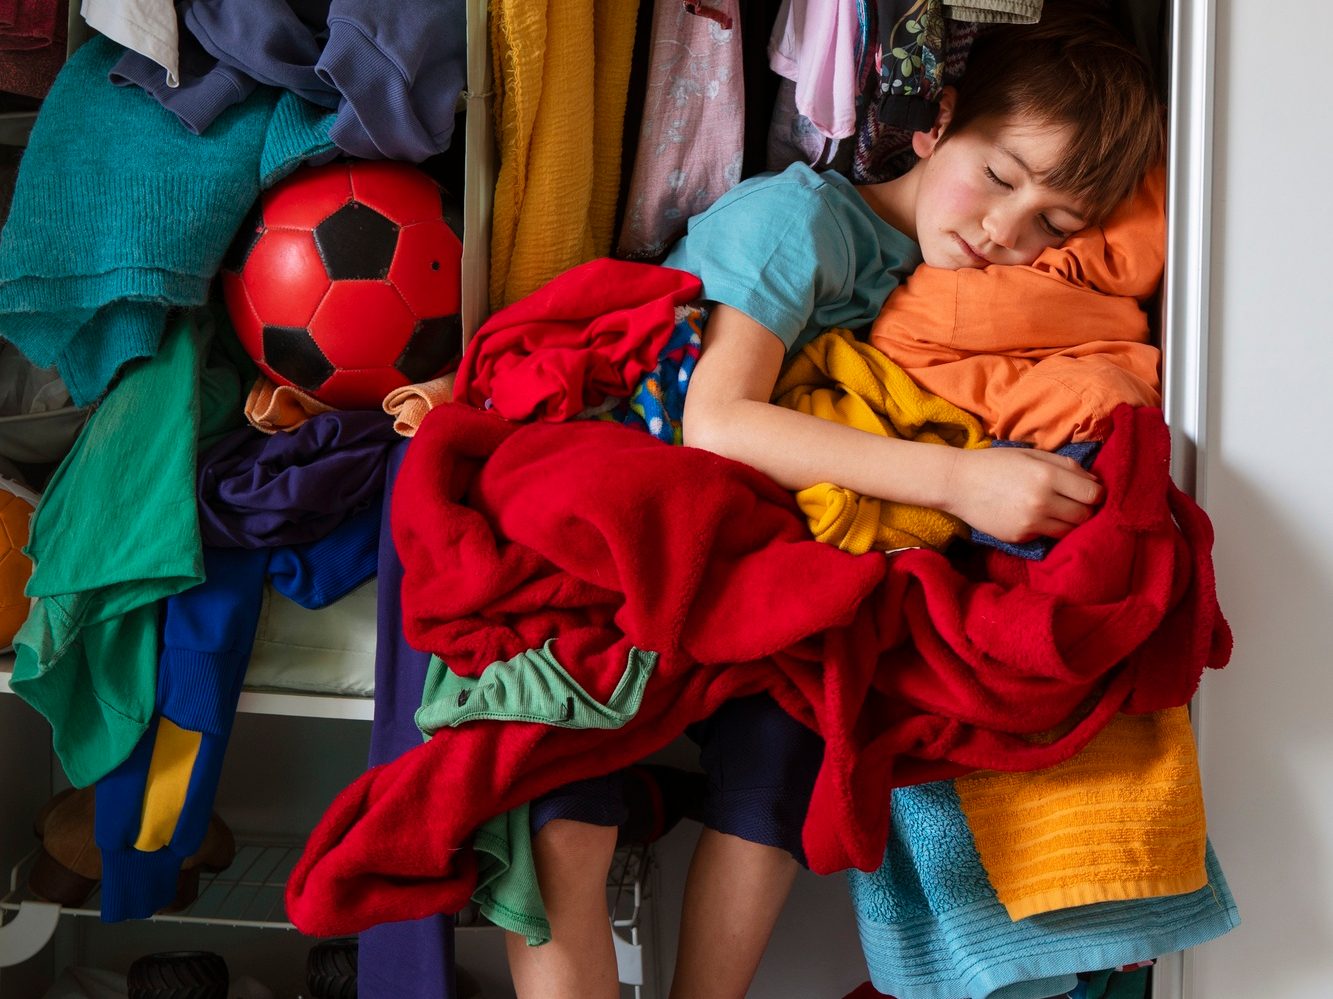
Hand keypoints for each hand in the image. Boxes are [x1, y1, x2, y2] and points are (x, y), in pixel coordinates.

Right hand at [942, 447, 1103, 542]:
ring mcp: (1030, 523)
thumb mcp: (1032, 454)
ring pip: (1068, 531)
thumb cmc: (996, 463)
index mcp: (1047, 476)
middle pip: (1084, 515)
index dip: (1096, 493)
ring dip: (1068, 522)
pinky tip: (1033, 516)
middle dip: (1084, 509)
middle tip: (1073, 502)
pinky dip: (1046, 528)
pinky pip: (1046, 536)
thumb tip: (1094, 482)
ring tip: (1056, 511)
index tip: (1089, 492)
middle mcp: (1042, 502)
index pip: (1093, 494)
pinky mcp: (1019, 537)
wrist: (958, 483)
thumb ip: (1066, 466)